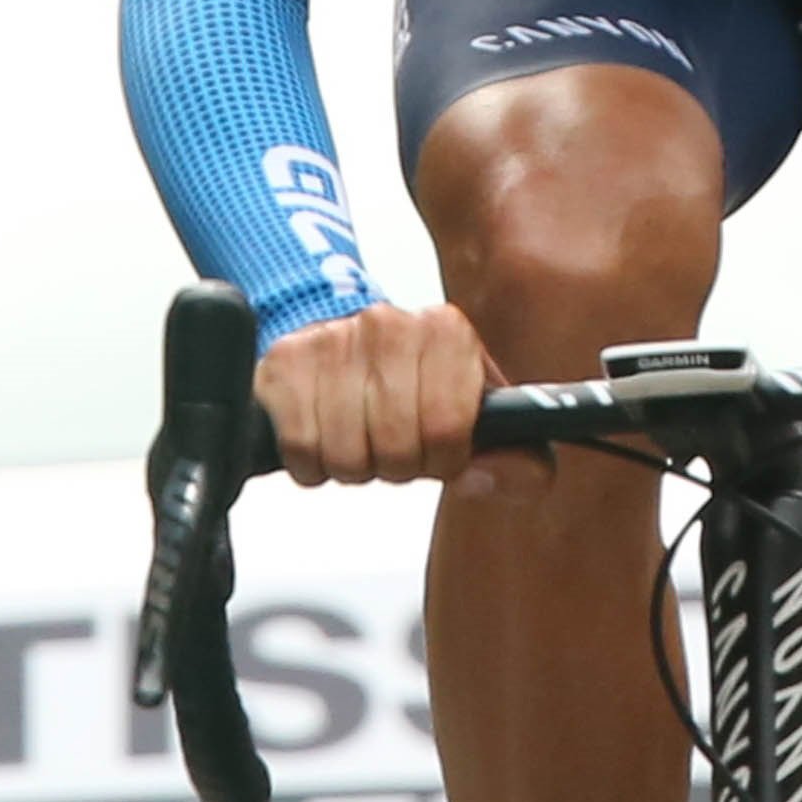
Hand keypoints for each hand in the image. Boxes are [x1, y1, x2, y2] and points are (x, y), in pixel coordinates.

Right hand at [252, 303, 523, 492]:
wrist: (352, 345)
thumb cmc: (421, 386)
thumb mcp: (484, 420)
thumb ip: (516, 459)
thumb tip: (505, 476)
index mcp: (447, 332)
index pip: (448, 430)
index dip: (444, 460)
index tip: (440, 452)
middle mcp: (388, 325)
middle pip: (395, 448)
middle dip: (397, 466)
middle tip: (396, 446)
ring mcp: (331, 340)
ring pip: (345, 454)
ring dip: (355, 466)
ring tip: (364, 439)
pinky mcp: (284, 363)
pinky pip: (301, 449)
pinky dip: (313, 463)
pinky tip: (327, 437)